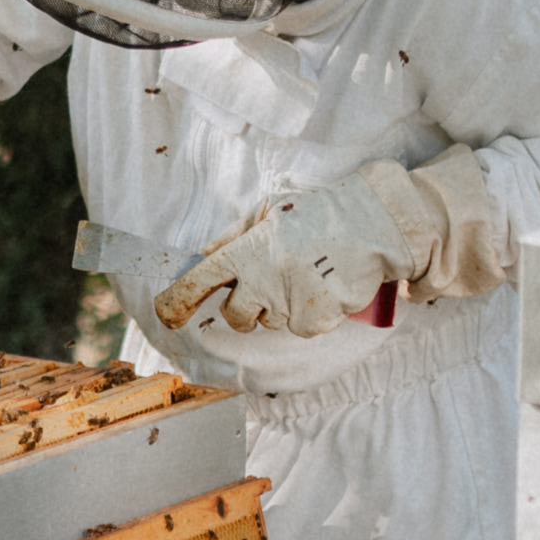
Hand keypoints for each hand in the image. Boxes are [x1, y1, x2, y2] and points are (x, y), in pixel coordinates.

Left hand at [155, 162, 441, 336]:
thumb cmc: (319, 214)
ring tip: (306, 275)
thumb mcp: (271, 211)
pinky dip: (309, 314)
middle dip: (245, 308)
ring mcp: (288, 303)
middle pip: (235, 316)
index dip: (176, 301)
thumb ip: (235, 234)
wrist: (373, 224)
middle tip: (268, 285)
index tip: (166, 314)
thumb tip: (205, 252)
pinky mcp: (314, 320)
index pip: (198, 281)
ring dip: (281, 307)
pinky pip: (300, 328)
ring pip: (271, 322)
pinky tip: (323, 288)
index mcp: (246, 250)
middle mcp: (262, 280)